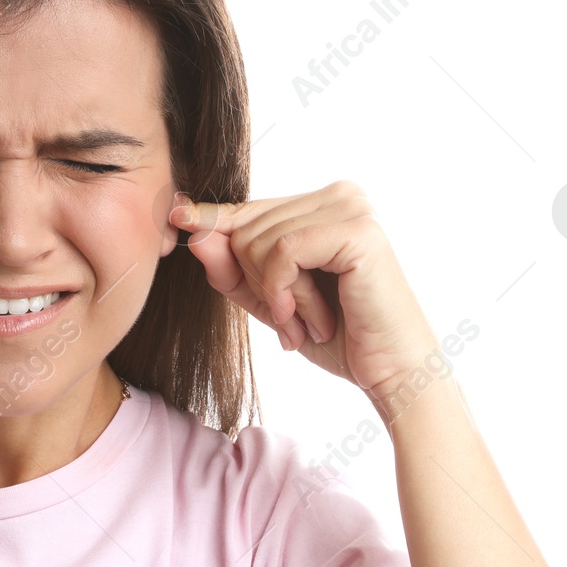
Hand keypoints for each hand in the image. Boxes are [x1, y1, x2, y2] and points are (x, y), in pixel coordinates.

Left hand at [168, 179, 438, 397]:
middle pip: (246, 226)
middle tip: (292, 320)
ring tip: (308, 322)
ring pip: (259, 240)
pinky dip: (283, 292)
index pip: (250, 209)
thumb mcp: (270, 301)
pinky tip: (308, 318)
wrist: (390, 372)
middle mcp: (339, 195)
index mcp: (321, 205)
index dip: (212, 220)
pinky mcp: (356, 229)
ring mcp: (351, 207)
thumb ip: (232, 269)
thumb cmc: (338, 337)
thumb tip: (192, 230)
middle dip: (257, 284)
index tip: (176, 215)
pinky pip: (282, 251)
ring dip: (276, 296)